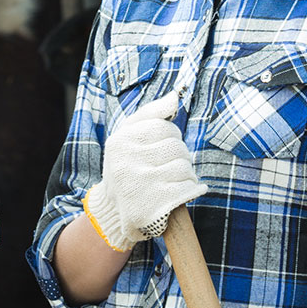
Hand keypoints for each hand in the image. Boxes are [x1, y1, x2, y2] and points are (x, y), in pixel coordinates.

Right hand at [82, 92, 206, 250]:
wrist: (113, 210)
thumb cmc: (127, 165)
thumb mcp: (128, 135)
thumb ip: (151, 113)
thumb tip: (174, 97)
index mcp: (119, 142)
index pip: (163, 127)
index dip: (171, 135)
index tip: (164, 146)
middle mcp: (125, 164)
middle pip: (176, 147)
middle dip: (180, 155)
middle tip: (169, 165)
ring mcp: (137, 187)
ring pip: (184, 168)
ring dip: (188, 174)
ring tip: (176, 179)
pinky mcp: (150, 208)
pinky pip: (187, 190)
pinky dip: (194, 189)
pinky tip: (188, 190)